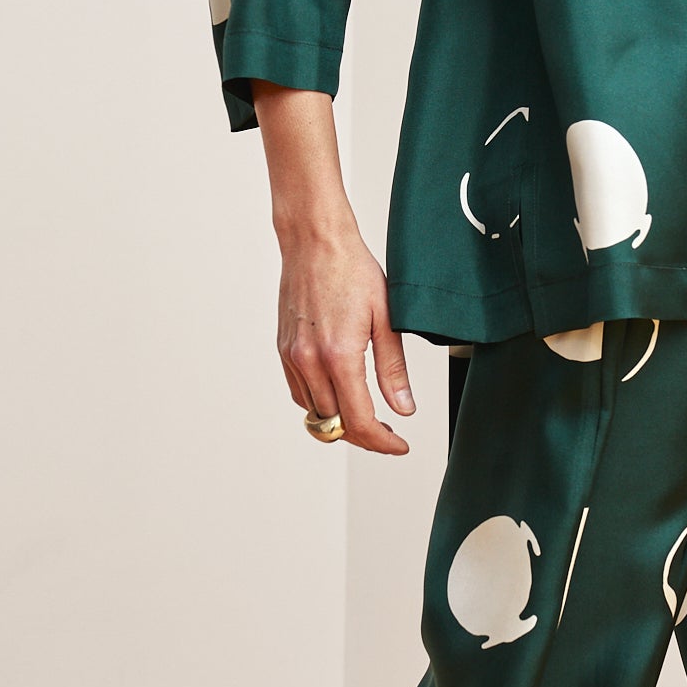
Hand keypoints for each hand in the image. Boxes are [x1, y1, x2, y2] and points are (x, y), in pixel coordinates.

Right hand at [251, 82, 415, 455]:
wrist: (314, 241)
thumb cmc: (352, 269)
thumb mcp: (387, 317)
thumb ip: (393, 368)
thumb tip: (403, 408)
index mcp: (339, 355)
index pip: (359, 420)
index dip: (382, 442)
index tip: (399, 445)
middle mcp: (310, 361)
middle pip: (334, 424)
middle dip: (363, 434)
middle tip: (389, 431)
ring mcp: (292, 357)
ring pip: (315, 413)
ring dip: (340, 421)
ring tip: (367, 413)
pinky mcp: (283, 350)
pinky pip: (300, 394)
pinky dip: (320, 403)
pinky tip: (340, 391)